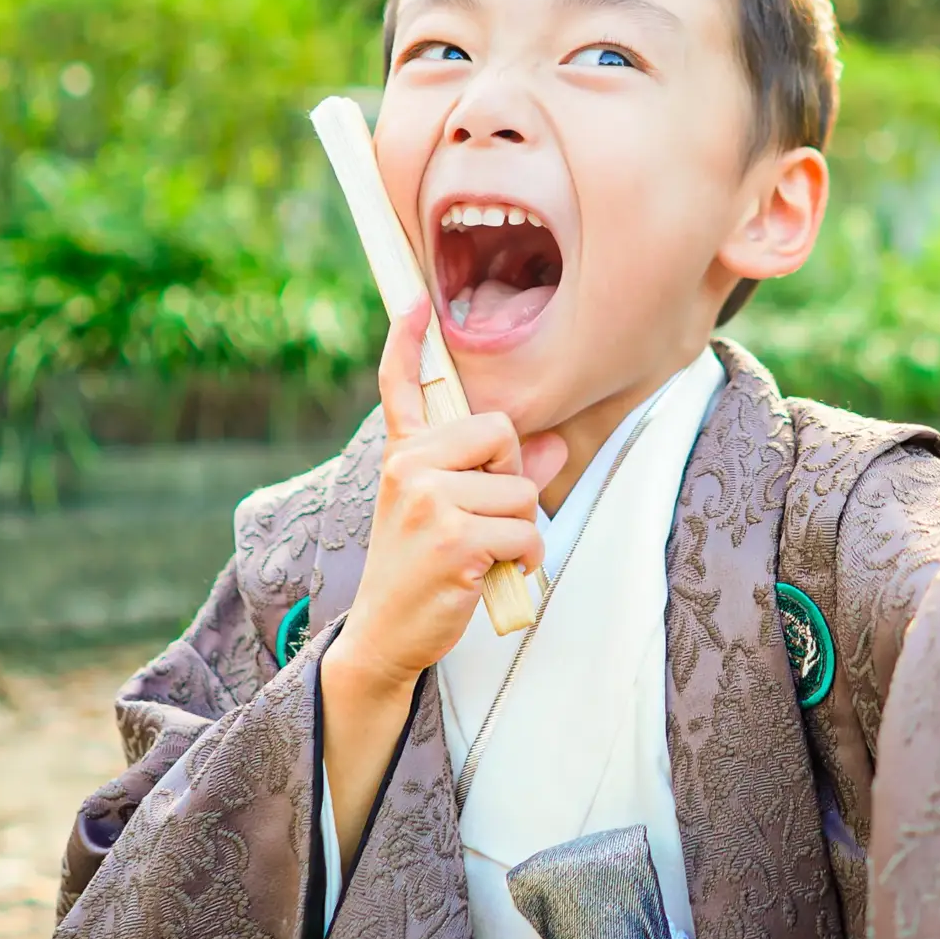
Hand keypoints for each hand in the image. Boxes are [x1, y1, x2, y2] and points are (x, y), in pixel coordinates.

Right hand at [324, 299, 564, 699]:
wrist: (385, 634)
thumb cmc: (421, 571)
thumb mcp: (448, 515)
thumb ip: (497, 476)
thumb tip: (554, 447)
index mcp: (403, 455)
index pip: (400, 387)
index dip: (407, 343)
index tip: (417, 304)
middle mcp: (409, 467)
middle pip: (501, 432)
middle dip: (512, 474)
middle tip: (485, 517)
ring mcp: (429, 500)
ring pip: (521, 489)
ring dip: (519, 530)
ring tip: (485, 555)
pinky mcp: (454, 537)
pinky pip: (525, 530)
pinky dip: (524, 558)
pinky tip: (495, 574)